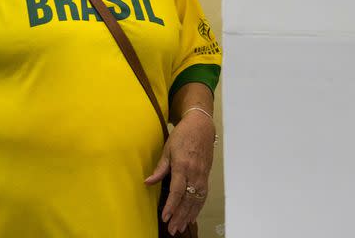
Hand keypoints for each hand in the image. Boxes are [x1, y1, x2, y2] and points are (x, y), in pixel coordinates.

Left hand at [145, 111, 215, 234]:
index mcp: (183, 165)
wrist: (201, 126)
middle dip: (180, 216)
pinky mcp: (206, 176)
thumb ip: (160, 168)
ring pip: (197, 200)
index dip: (171, 205)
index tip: (165, 217)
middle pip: (188, 199)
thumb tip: (148, 182)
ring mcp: (202, 175)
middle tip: (172, 229)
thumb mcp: (168, 148)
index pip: (177, 190)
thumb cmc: (183, 135)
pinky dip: (198, 207)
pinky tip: (192, 216)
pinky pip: (203, 195)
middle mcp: (194, 173)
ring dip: (189, 215)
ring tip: (180, 227)